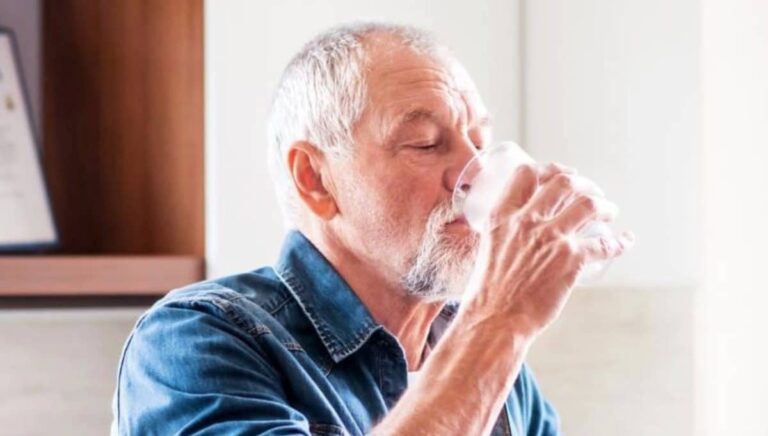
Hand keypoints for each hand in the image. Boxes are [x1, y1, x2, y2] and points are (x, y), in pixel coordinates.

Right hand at [462, 162, 633, 336]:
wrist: (495, 319)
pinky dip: (619, 241)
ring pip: (588, 205)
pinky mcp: (571, 260)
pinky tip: (624, 241)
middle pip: (563, 183)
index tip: (563, 174)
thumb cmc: (488, 292)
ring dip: (604, 205)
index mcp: (502, 217)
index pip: (526, 174)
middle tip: (592, 192)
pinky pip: (605, 243)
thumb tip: (520, 234)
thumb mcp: (489, 249)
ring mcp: (551, 239)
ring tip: (610, 211)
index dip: (549, 169)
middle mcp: (527, 221)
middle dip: (584, 183)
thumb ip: (505, 235)